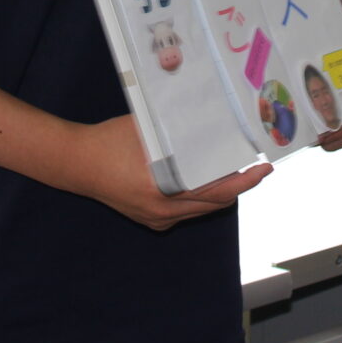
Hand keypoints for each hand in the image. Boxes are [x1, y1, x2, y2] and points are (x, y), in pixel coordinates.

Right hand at [72, 114, 271, 230]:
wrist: (77, 163)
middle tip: (252, 166)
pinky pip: (185, 211)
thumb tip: (211, 122)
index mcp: (165, 192)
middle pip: (215, 204)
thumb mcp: (149, 132)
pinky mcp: (150, 220)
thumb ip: (179, 133)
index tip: (265, 169)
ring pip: (201, 209)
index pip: (218, 191)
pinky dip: (199, 195)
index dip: (245, 181)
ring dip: (218, 191)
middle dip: (236, 186)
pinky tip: (202, 176)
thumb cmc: (110, 142)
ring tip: (231, 168)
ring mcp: (157, 220)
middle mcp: (164, 213)